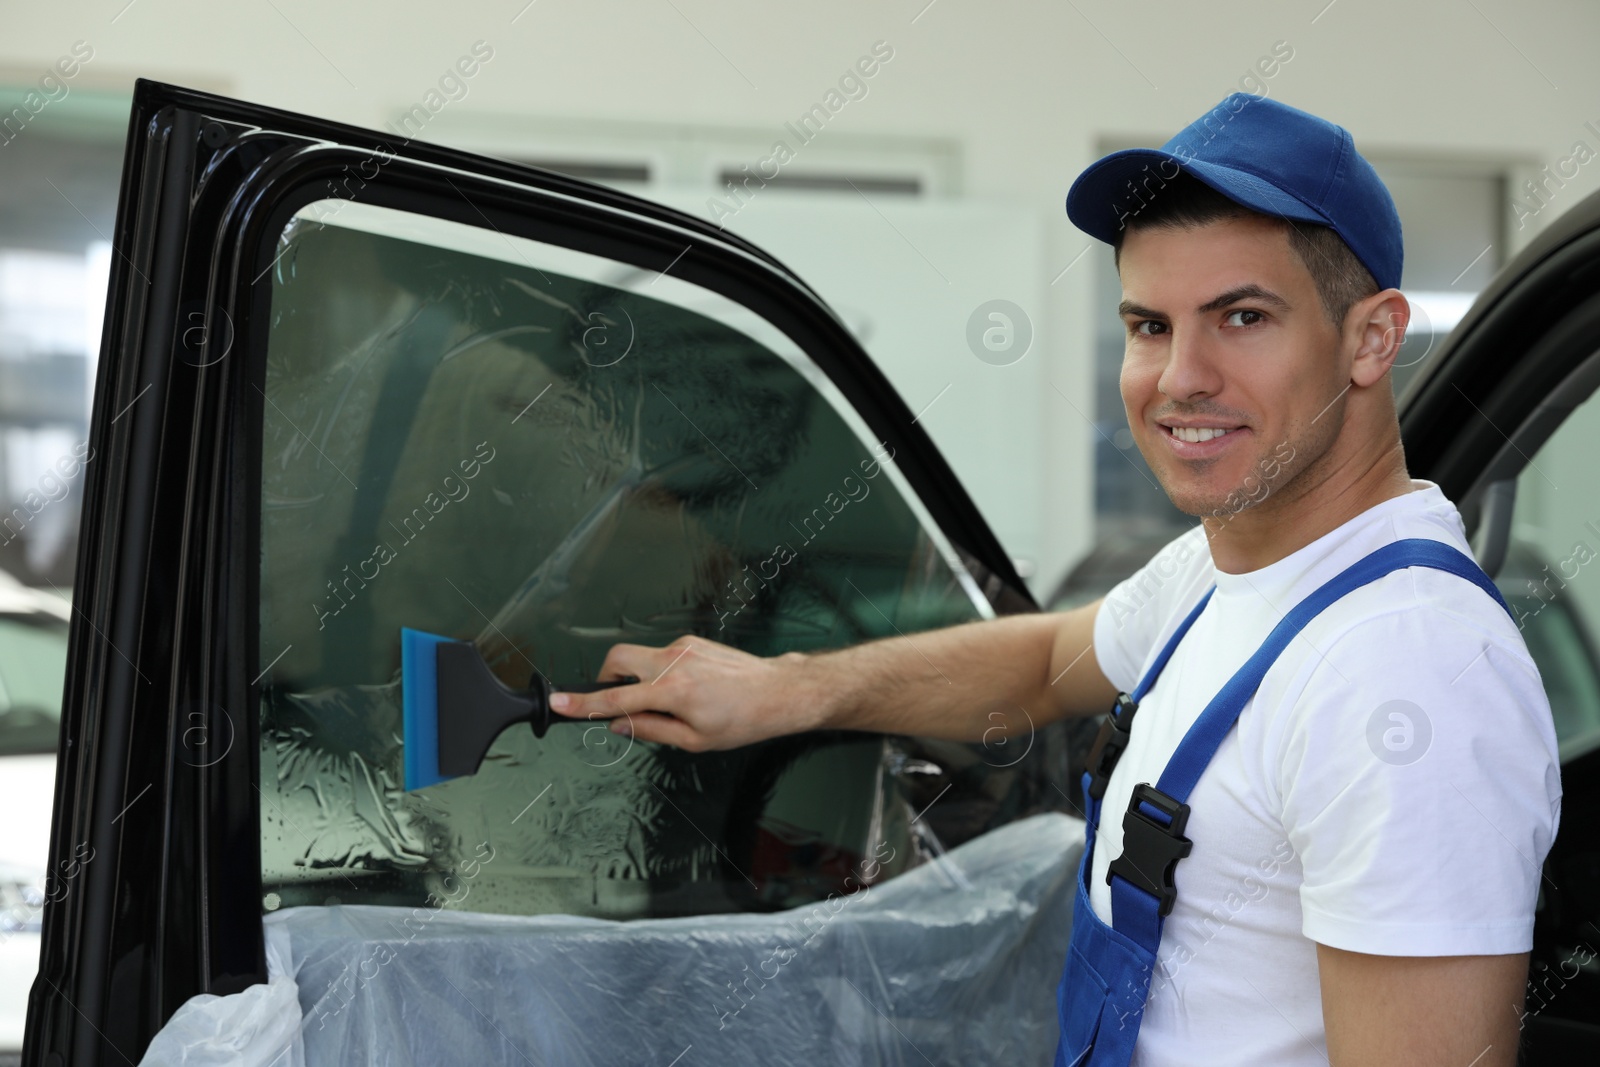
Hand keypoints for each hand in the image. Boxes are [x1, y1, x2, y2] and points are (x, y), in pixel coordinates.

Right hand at [548, 635, 820, 751]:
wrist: (778, 692)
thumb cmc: (743, 721)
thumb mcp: (695, 740)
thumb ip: (651, 730)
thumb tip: (619, 725)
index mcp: (672, 692)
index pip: (614, 699)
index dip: (582, 703)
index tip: (557, 702)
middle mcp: (673, 662)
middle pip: (617, 659)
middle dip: (606, 677)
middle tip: (616, 700)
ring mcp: (683, 647)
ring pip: (640, 657)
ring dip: (639, 679)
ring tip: (667, 704)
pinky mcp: (692, 641)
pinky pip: (661, 655)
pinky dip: (659, 673)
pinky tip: (686, 691)